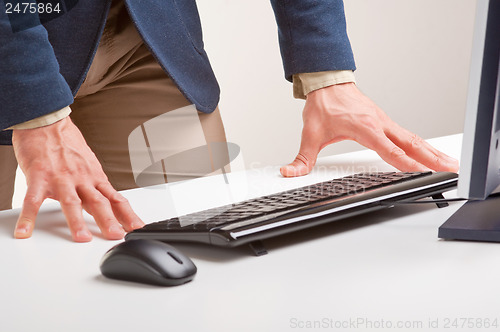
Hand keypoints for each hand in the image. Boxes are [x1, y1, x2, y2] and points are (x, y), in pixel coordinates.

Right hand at [12, 117, 143, 241]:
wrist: (47, 122)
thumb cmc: (67, 144)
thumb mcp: (89, 165)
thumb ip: (95, 186)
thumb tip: (107, 205)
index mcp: (95, 178)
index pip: (116, 200)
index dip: (128, 215)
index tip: (137, 229)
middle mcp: (82, 179)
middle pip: (98, 202)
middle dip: (108, 220)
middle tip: (116, 235)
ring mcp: (61, 178)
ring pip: (71, 202)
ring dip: (77, 220)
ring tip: (81, 237)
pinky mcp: (39, 176)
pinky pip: (33, 200)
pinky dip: (29, 217)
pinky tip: (25, 230)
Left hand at [280, 83, 458, 176]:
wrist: (328, 82)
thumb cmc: (323, 104)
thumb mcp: (310, 133)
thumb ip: (302, 157)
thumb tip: (289, 172)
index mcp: (365, 128)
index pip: (390, 150)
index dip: (406, 163)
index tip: (422, 173)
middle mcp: (379, 123)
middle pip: (411, 143)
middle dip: (432, 158)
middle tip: (450, 169)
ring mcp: (384, 121)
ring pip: (413, 138)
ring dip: (431, 151)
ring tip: (448, 163)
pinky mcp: (384, 120)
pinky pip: (407, 134)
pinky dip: (421, 144)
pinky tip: (427, 152)